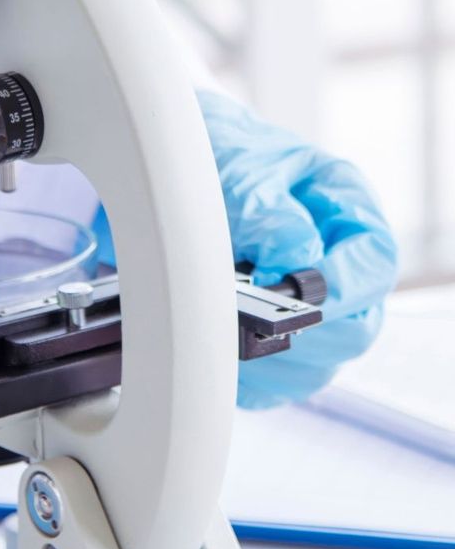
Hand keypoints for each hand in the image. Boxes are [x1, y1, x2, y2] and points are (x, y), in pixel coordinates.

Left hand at [92, 90, 396, 407]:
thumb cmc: (220, 161)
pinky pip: (269, 387)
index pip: (373, 268)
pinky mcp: (270, 346)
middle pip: (353, 333)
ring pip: (313, 370)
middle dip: (299, 332)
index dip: (338, 291)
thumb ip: (268, 215)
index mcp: (347, 218)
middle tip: (241, 315)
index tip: (288, 296)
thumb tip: (293, 261)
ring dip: (266, 361)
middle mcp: (337, 272)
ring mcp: (308, 315)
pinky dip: (239, 381)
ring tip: (217, 330)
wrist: (176, 176)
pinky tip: (208, 352)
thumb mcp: (243, 171)